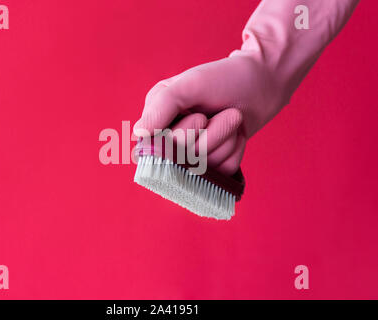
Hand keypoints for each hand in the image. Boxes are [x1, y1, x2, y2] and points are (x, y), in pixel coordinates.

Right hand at [133, 53, 287, 175]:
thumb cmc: (223, 78)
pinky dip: (234, 151)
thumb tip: (139, 133)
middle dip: (209, 134)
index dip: (181, 136)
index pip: (156, 148)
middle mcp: (170, 139)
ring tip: (230, 118)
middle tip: (215, 112)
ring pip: (205, 167)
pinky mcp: (214, 165)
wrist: (261, 83)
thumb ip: (161, 106)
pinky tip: (236, 134)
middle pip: (183, 159)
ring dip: (225, 139)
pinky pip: (222, 172)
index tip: (200, 115)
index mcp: (157, 118)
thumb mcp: (190, 84)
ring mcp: (193, 155)